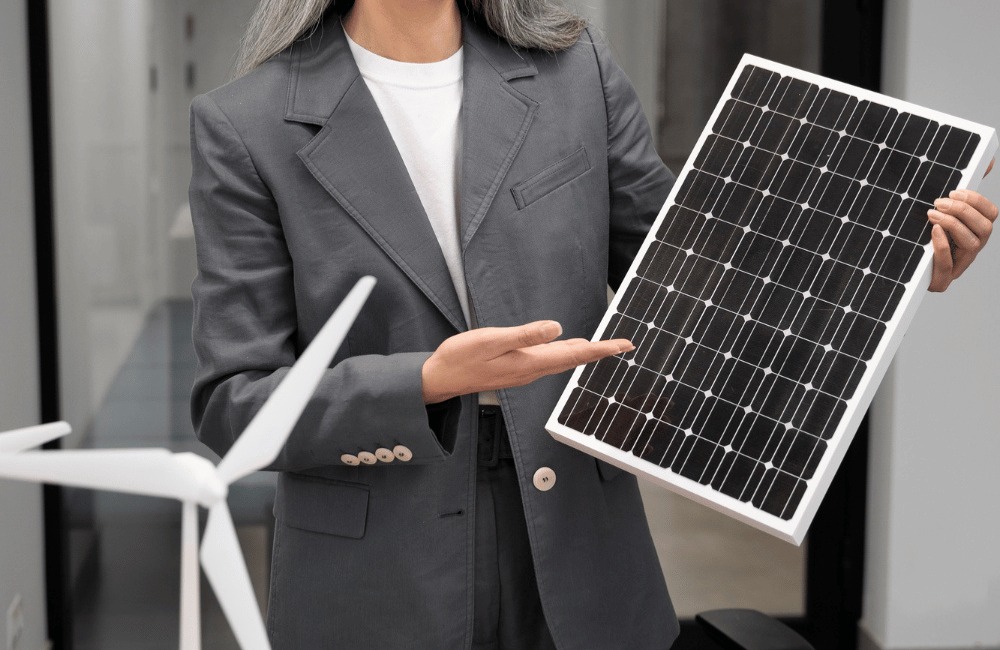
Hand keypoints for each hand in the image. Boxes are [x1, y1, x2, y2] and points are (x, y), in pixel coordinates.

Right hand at [421, 320, 633, 403]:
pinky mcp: (515, 368)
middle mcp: (531, 370)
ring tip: (604, 347)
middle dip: (599, 352)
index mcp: (530, 363)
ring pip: (562, 361)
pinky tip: (569, 349)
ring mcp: (524, 371)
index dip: (602, 350)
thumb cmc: (461, 357)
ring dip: (584, 354)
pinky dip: (566, 354)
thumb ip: (525, 335)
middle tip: (624, 345)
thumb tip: (557, 328)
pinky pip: (550, 362)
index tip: (625, 346)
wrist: (440, 378)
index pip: (575, 356)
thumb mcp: (491, 340)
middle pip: (573, 360)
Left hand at [927, 158, 996, 291]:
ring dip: (953, 225)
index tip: (954, 191)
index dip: (976, 200)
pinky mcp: (940, 282)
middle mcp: (971, 249)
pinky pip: (948, 266)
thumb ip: (955, 189)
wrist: (890, 264)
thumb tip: (987, 160)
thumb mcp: (934, 209)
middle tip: (939, 202)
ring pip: (972, 244)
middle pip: (986, 227)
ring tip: (931, 214)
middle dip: (964, 211)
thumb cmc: (915, 232)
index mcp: (973, 231)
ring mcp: (957, 267)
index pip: (991, 213)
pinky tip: (933, 232)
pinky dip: (942, 246)